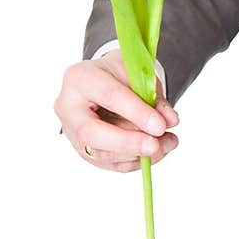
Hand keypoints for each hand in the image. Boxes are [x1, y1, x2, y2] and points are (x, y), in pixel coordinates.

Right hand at [54, 48, 179, 171]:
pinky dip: (137, 161)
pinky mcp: (84, 151)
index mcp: (79, 78)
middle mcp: (68, 107)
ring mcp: (72, 133)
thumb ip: (153, 97)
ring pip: (102, 154)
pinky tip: (157, 152)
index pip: (107, 96)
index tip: (160, 125)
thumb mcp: (138, 75)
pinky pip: (111, 164)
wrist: (104, 82)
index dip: (135, 112)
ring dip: (138, 154)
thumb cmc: (118, 75)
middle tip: (156, 145)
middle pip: (91, 132)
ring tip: (167, 144)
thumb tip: (170, 121)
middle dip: (128, 142)